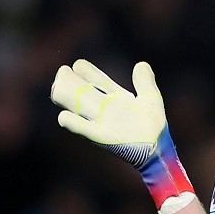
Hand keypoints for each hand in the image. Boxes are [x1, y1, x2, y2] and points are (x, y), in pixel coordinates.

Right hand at [50, 59, 194, 213]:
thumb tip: (140, 64)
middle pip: (85, 92)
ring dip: (68, 99)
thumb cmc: (154, 126)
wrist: (157, 149)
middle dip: (73, 82)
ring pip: (80, 107)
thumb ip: (145, 82)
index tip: (78, 65)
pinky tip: (63, 116)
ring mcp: (102, 122)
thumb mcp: (151, 99)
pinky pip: (84, 129)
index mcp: (117, 98)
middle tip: (62, 72)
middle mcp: (107, 108)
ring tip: (57, 88)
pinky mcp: (102, 137)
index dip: (88, 72)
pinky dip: (74, 123)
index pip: (99, 81)